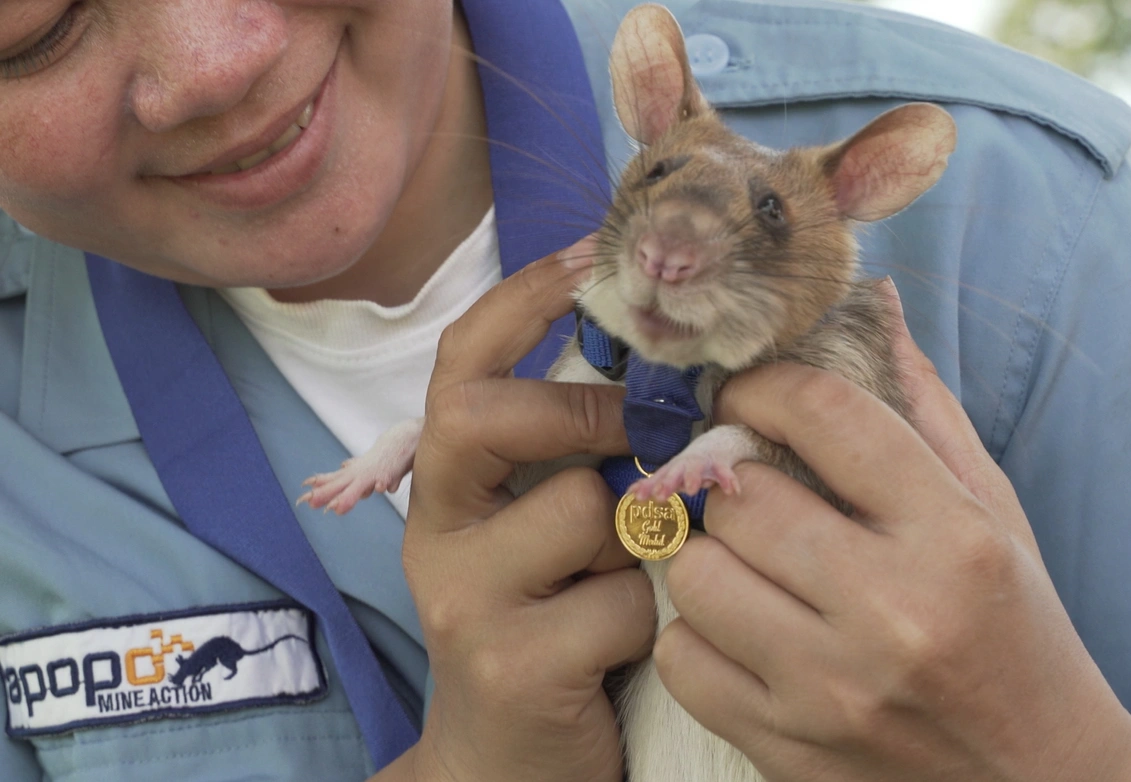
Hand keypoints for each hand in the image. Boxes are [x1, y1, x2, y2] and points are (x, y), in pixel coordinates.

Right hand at [398, 244, 654, 781]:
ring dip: (639, 532)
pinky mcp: (510, 664)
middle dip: (582, 410)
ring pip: (580, 508)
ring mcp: (464, 599)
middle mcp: (437, 531)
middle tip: (643, 431)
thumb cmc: (552, 625)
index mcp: (448, 487)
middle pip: (483, 416)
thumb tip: (673, 375)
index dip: (521, 300)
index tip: (589, 254)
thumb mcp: (552, 532)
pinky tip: (633, 642)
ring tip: (639, 572)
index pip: (460, 366)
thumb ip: (583, 461)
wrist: (509, 764)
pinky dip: (652, 612)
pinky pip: (620, 599)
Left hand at [653, 282, 1130, 780]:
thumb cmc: (1015, 630)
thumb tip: (871, 306)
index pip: (826, 414)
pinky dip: (696, 635)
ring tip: (748, 563)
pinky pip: (681, 657)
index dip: (767, 385)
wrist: (1036, 781)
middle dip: (734, 481)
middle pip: (740, 497)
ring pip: (695, 574)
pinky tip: (741, 631)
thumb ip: (924, 410)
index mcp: (951, 538)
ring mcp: (830, 689)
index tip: (747, 392)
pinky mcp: (785, 748)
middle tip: (751, 488)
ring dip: (709, 556)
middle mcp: (890, 612)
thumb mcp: (991, 513)